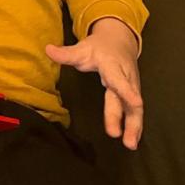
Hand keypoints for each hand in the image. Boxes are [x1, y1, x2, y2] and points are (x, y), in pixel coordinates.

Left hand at [45, 18, 142, 149]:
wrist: (119, 40)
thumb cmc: (99, 47)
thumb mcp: (82, 48)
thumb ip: (66, 53)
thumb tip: (48, 49)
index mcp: (112, 65)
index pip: (119, 79)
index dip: (127, 91)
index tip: (136, 102)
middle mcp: (125, 77)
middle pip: (127, 98)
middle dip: (127, 116)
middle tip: (120, 136)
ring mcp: (132, 86)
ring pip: (134, 107)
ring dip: (134, 126)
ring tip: (130, 144)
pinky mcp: (133, 93)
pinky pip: (134, 110)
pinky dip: (135, 125)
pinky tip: (132, 141)